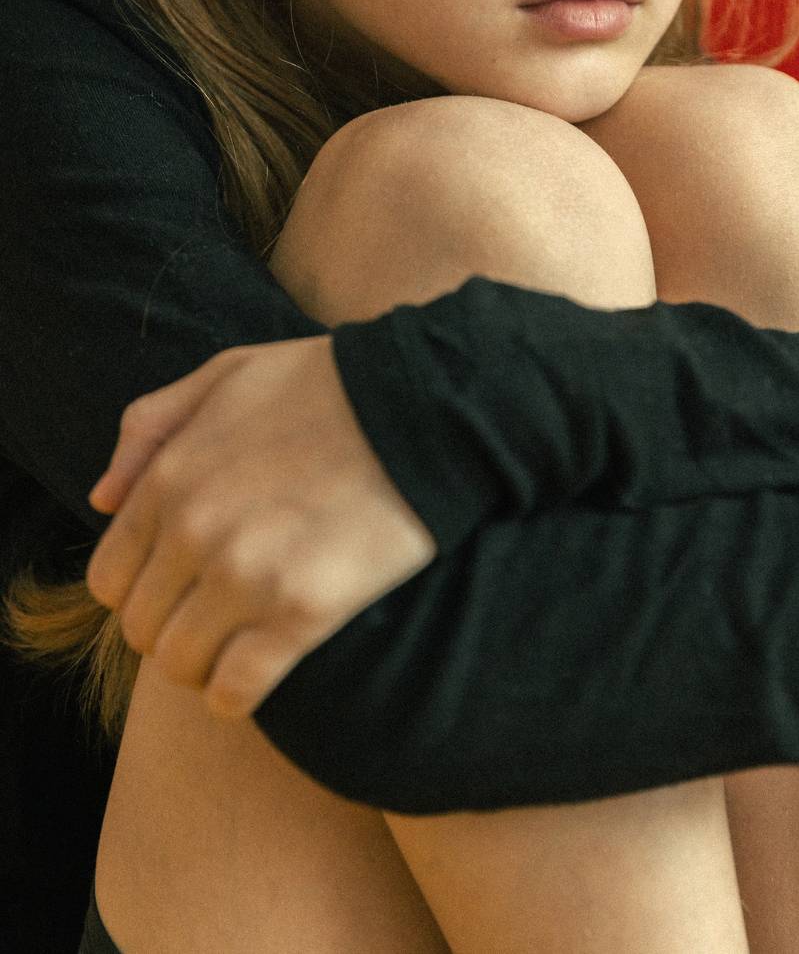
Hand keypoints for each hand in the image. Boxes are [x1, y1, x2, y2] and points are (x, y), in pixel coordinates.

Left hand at [85, 335, 437, 718]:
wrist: (426, 407)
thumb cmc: (330, 385)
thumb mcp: (229, 373)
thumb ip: (151, 425)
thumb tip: (101, 497)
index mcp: (172, 477)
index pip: (111, 578)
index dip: (143, 591)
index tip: (182, 588)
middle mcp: (196, 532)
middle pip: (144, 629)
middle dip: (175, 628)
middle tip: (219, 618)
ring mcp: (247, 576)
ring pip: (182, 666)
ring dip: (204, 666)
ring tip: (240, 647)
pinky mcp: (303, 613)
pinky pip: (235, 690)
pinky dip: (237, 695)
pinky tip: (260, 675)